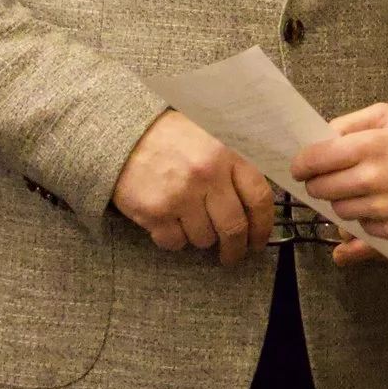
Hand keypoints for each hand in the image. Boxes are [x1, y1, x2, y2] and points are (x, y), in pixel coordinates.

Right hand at [112, 110, 274, 265]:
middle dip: (236, 248)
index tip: (258, 240)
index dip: (263, 225)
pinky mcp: (155, 212)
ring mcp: (181, 195)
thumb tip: (256, 203)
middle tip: (232, 254)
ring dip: (201, 237)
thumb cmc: (172, 137)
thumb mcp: (212, 136)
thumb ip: (235, 164)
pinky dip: (175, 239)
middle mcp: (207, 174)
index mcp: (227, 153)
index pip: (258, 197)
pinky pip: (175, 242)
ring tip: (191, 222)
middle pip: (234, 227)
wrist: (124, 134)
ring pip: (204, 239)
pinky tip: (169, 223)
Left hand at [293, 105, 387, 245]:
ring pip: (340, 212)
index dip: (302, 163)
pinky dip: (366, 220)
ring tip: (359, 191)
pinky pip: (365, 231)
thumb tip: (324, 135)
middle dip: (319, 184)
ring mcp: (384, 209)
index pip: (315, 159)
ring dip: (343, 203)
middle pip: (322, 189)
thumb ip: (355, 122)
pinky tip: (379, 207)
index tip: (301, 166)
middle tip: (327, 179)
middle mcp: (373, 179)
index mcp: (371, 145)